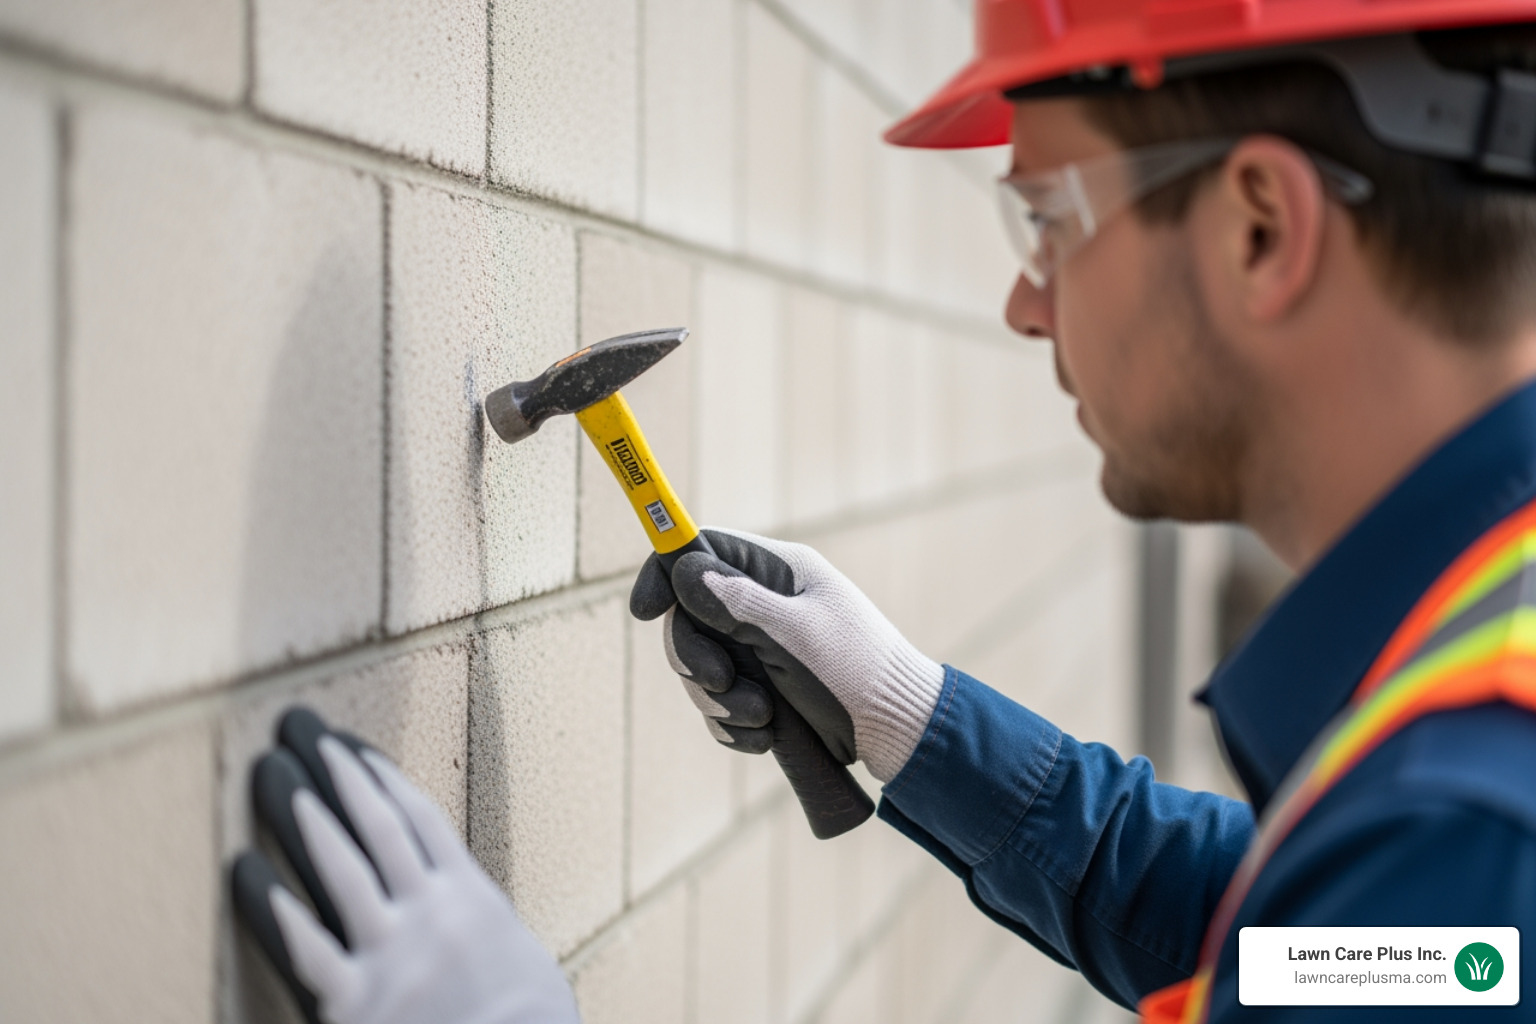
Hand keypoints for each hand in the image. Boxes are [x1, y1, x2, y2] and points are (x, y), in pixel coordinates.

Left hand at [231, 708, 579, 1023]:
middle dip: (339, 775)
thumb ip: (481, 922)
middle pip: (377, 827)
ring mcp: (391, 955)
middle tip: (306, 733)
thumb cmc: (529, 1022)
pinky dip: (274, 909)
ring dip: (307, 818)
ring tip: (278, 778)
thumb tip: (462, 907)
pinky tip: (247, 875)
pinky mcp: (354, 1003)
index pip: (421, 820)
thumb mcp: (519, 956)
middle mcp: (431, 913)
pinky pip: (305, 948)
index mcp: (472, 898)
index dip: (384, 780)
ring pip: (340, 870)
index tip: (355, 750)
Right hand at [630, 528, 945, 782]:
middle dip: (697, 658)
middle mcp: (766, 605)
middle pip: (690, 618)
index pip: (702, 551)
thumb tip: (684, 568)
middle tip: (722, 683)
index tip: (644, 611)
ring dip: (720, 702)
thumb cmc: (859, 673)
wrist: (901, 733)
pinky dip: (734, 726)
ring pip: (701, 668)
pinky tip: (765, 738)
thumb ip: (739, 604)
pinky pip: (719, 705)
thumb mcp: (797, 635)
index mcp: (779, 573)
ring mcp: (763, 649)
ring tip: (762, 717)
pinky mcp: (764, 691)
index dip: (666, 574)